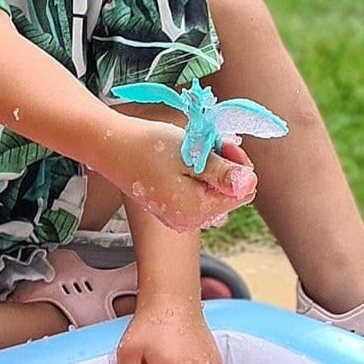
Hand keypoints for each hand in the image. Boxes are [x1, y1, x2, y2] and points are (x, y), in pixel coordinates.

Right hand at [113, 119, 256, 232]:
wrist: (111, 147)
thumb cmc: (149, 146)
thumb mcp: (192, 154)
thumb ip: (223, 172)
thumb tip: (252, 184)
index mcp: (197, 210)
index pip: (244, 192)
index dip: (239, 165)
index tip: (222, 143)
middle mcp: (189, 220)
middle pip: (230, 195)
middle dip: (226, 168)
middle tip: (208, 143)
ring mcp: (178, 217)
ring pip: (214, 194)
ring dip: (211, 170)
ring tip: (192, 151)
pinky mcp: (169, 210)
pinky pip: (196, 195)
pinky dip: (196, 177)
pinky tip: (180, 162)